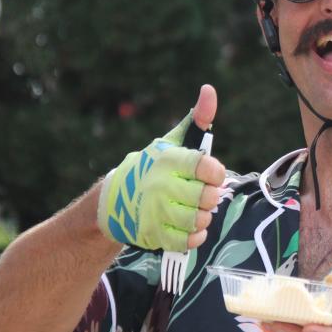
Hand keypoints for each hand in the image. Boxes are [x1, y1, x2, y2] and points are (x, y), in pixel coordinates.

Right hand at [97, 85, 224, 250]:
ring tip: (195, 209)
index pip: (208, 168)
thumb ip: (197, 119)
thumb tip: (209, 90)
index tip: (211, 174)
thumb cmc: (152, 167)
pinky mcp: (154, 235)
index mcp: (168, 161)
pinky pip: (188, 241)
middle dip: (210, 196)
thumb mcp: (172, 142)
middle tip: (203, 193)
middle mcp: (161, 186)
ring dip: (203, 216)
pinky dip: (194, 236)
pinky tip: (189, 226)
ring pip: (199, 220)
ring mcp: (156, 212)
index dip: (216, 173)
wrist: (115, 200)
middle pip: (208, 197)